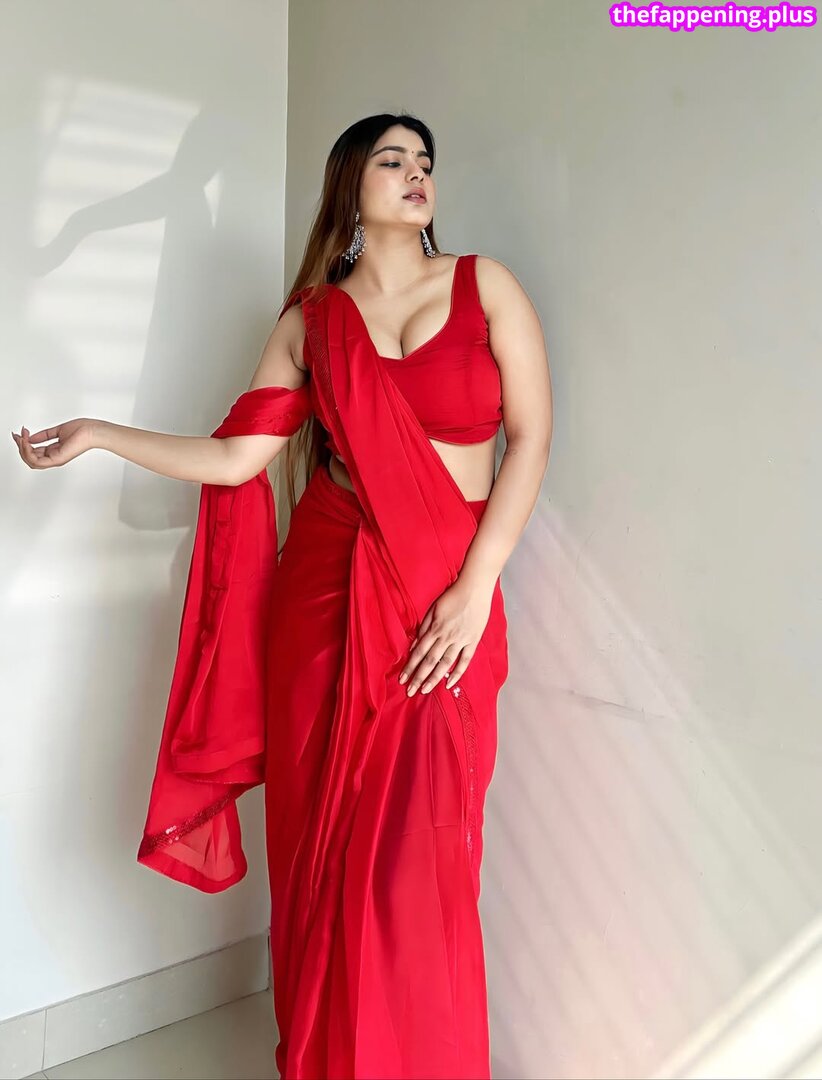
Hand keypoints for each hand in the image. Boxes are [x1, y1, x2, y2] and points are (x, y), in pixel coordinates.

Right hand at [11, 419, 96, 469]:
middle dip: (20, 446)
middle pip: (30, 458)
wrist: (92, 430)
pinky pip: (37, 461)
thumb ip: (43, 435)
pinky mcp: (57, 459)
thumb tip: (30, 437)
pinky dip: (28, 452)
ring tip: (22, 437)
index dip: (23, 443)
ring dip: (22, 449)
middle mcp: (54, 457)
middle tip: (18, 435)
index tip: (18, 434)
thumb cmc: (82, 430)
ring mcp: (56, 459)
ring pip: (31, 461)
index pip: (33, 452)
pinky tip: (27, 441)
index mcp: (54, 451)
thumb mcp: (57, 431)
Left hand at [399, 575, 494, 696]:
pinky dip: (457, 673)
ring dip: (434, 678)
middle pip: (429, 661)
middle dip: (418, 678)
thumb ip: (423, 628)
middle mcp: (445, 637)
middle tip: (410, 692)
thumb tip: (414, 645)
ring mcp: (460, 640)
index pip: (418, 652)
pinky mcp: (472, 641)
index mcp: (434, 629)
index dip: (409, 667)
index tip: (402, 679)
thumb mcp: (433, 609)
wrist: (474, 589)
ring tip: (425, 691)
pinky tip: (449, 684)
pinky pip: (464, 660)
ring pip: (445, 664)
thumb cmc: (452, 596)